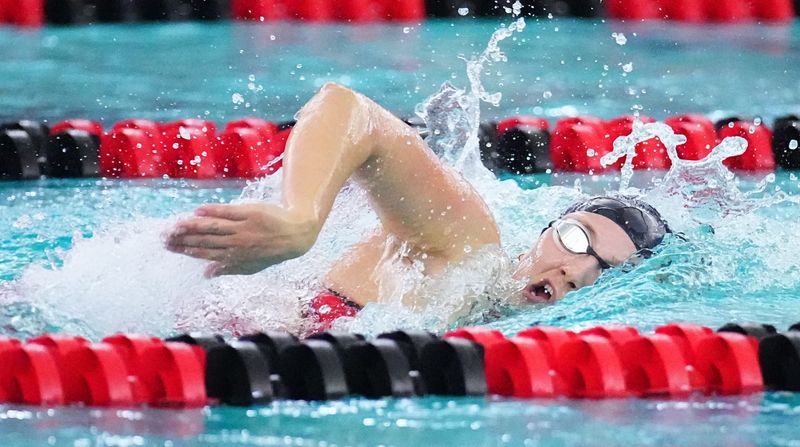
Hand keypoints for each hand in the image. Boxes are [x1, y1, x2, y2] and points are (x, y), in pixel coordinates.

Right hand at [166, 203, 319, 276]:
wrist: (296, 234)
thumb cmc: (272, 251)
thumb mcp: (252, 266)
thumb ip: (229, 269)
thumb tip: (206, 274)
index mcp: (235, 257)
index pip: (204, 253)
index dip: (185, 250)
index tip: (169, 246)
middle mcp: (236, 243)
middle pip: (204, 240)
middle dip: (182, 239)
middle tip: (164, 236)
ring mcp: (242, 228)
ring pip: (212, 227)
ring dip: (192, 226)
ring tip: (175, 225)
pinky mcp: (249, 213)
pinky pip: (228, 213)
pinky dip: (213, 211)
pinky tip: (198, 210)